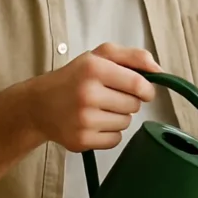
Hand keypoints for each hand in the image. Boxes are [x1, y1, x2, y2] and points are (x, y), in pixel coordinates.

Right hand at [21, 43, 162, 151]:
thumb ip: (133, 56)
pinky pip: (115, 140)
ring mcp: (83, 120)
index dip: (147, 89)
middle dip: (129, 101)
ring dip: (119, 117)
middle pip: (134, 105)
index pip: (138, 83)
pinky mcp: (80, 140)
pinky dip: (110, 133)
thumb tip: (159, 71)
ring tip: (99, 109)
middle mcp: (87, 94)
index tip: (144, 91)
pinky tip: (94, 123)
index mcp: (93, 68)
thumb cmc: (74, 78)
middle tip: (110, 97)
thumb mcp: (100, 56)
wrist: (38, 105)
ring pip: (126, 123)